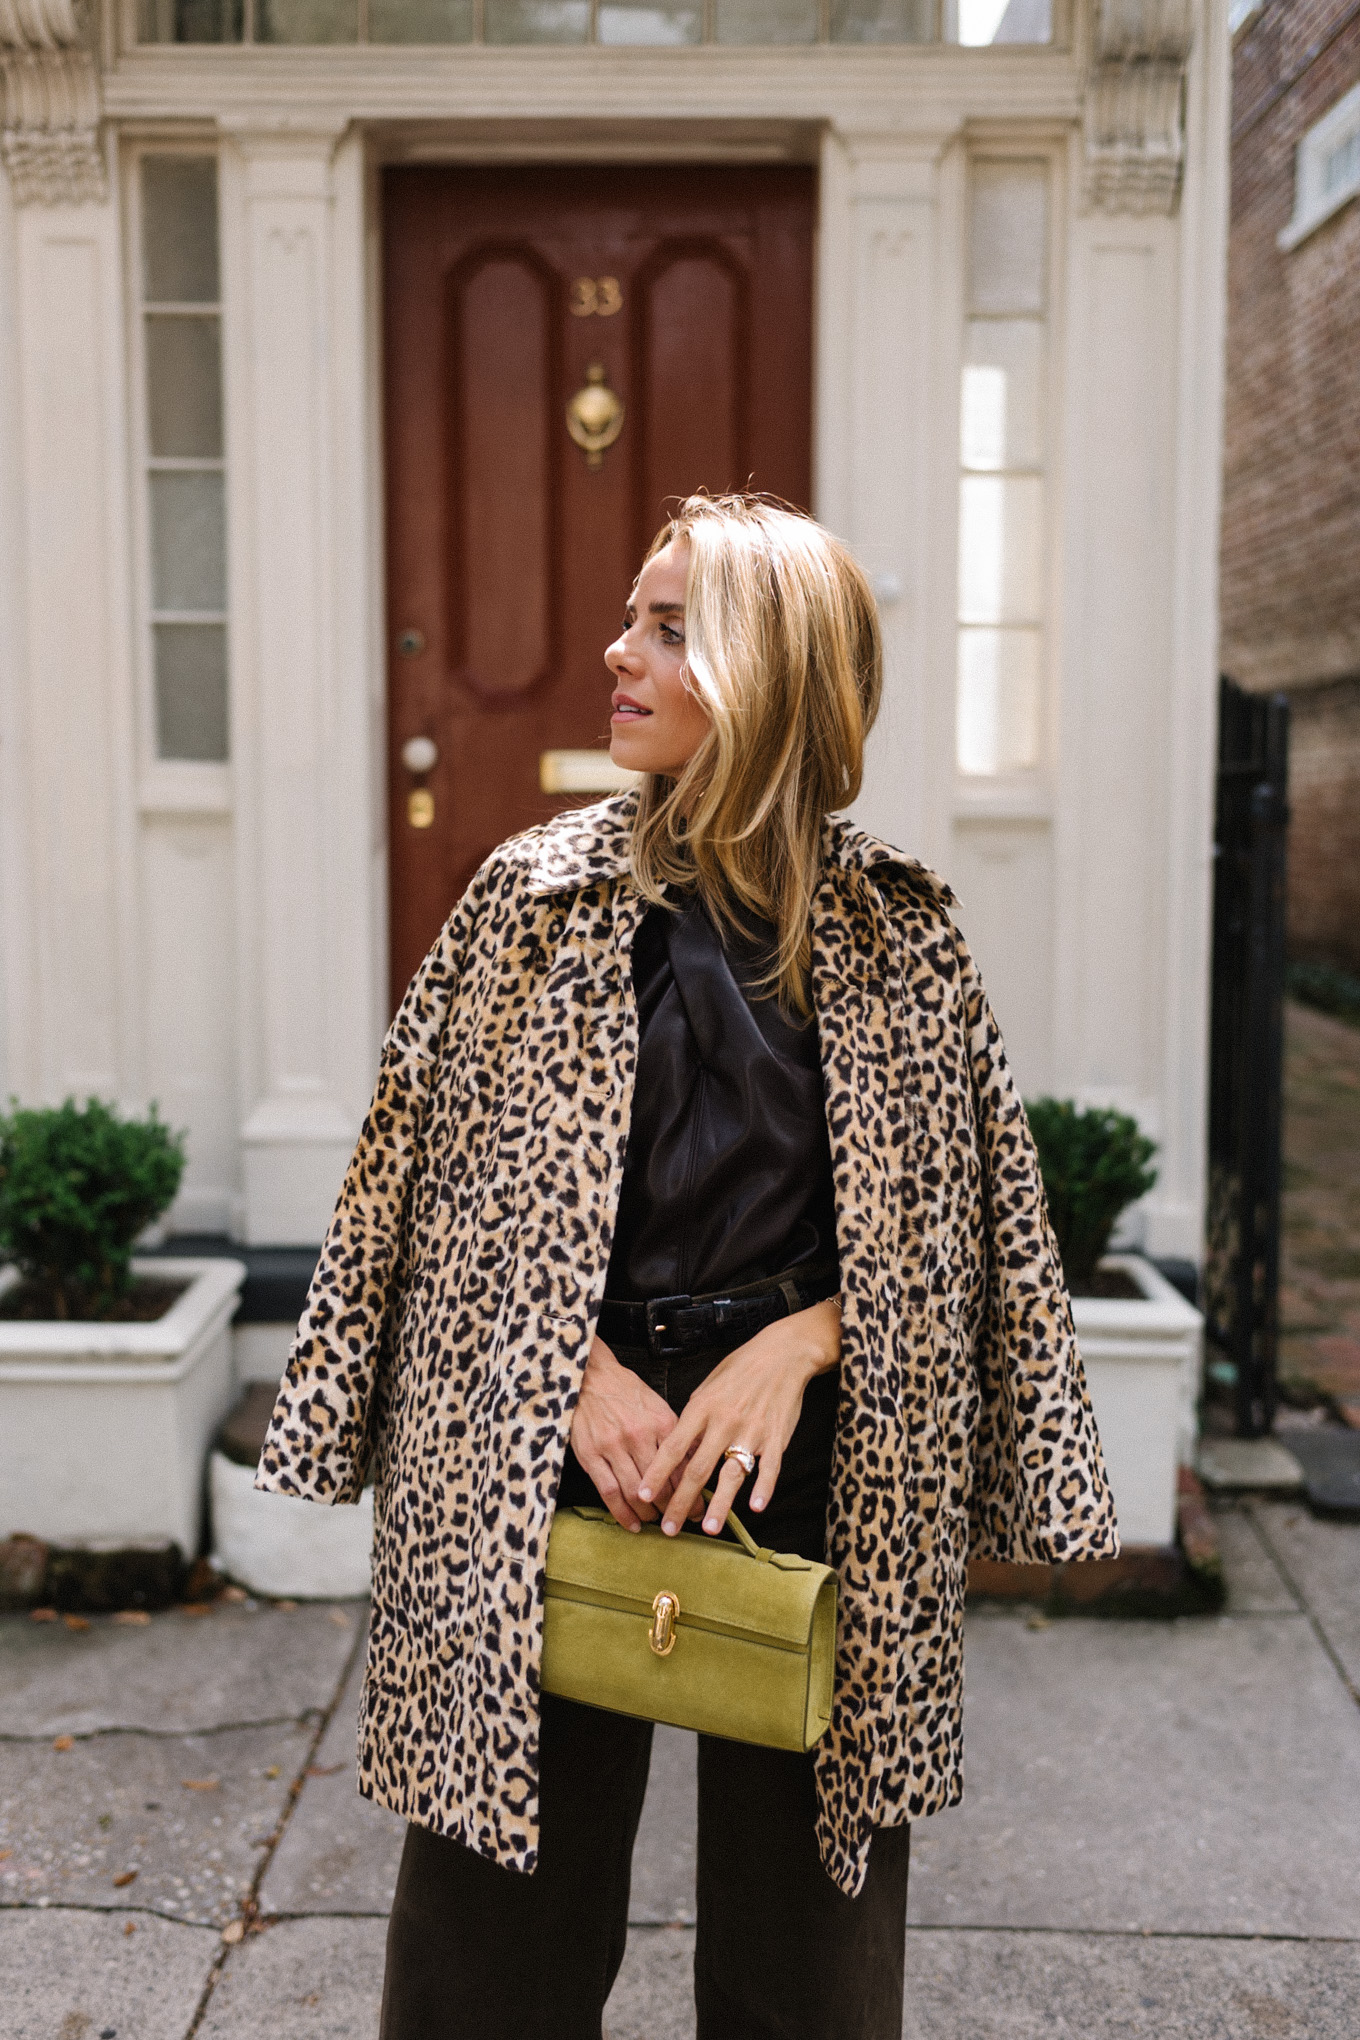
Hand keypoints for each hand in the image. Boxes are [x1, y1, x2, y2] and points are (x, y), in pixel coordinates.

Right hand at [568, 1334, 698, 1532]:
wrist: (591, 1377)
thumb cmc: (627, 1392)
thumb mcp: (658, 1406)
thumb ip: (675, 1434)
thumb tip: (695, 1462)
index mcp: (661, 1423)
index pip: (682, 1467)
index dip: (692, 1494)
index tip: (698, 1509)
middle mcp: (639, 1436)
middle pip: (662, 1485)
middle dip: (673, 1509)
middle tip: (679, 1522)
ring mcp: (613, 1447)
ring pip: (636, 1493)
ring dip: (649, 1515)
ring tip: (656, 1523)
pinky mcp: (591, 1455)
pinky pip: (609, 1492)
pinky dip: (622, 1513)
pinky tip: (632, 1524)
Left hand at [637, 1298, 840, 1537]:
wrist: (782, 1355)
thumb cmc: (740, 1369)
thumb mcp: (707, 1387)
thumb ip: (693, 1418)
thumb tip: (679, 1450)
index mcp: (702, 1408)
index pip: (673, 1447)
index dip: (657, 1473)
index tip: (642, 1495)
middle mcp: (725, 1421)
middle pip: (698, 1469)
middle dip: (681, 1502)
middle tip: (670, 1528)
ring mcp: (752, 1431)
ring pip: (732, 1474)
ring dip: (719, 1504)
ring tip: (708, 1528)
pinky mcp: (776, 1438)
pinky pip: (769, 1468)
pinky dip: (763, 1488)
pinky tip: (755, 1508)